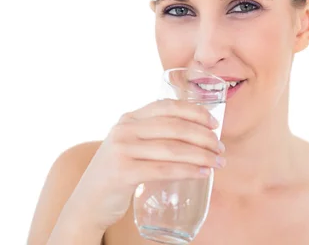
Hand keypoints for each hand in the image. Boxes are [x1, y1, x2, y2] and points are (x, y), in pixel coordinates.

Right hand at [63, 99, 224, 231]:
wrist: (87, 202)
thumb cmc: (117, 174)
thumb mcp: (130, 145)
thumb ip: (152, 135)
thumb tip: (197, 134)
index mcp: (129, 119)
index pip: (167, 106)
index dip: (195, 112)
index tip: (215, 124)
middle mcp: (124, 129)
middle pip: (174, 127)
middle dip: (204, 136)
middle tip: (221, 148)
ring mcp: (122, 150)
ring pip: (172, 148)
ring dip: (201, 155)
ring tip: (218, 162)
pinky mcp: (123, 172)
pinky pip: (163, 169)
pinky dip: (187, 171)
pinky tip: (202, 173)